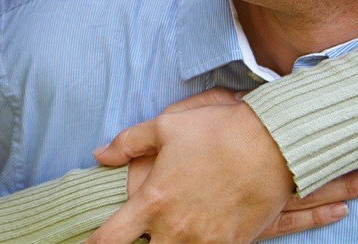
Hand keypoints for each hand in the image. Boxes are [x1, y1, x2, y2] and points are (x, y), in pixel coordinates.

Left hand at [88, 89, 357, 242]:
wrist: (269, 146)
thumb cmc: (215, 132)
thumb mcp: (166, 126)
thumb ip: (128, 142)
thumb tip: (100, 154)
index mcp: (153, 201)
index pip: (110, 238)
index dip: (93, 243)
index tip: (88, 242)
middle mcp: (175, 229)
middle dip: (138, 243)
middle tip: (138, 232)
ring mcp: (204, 242)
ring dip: (166, 243)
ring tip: (168, 228)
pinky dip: (197, 243)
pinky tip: (197, 230)